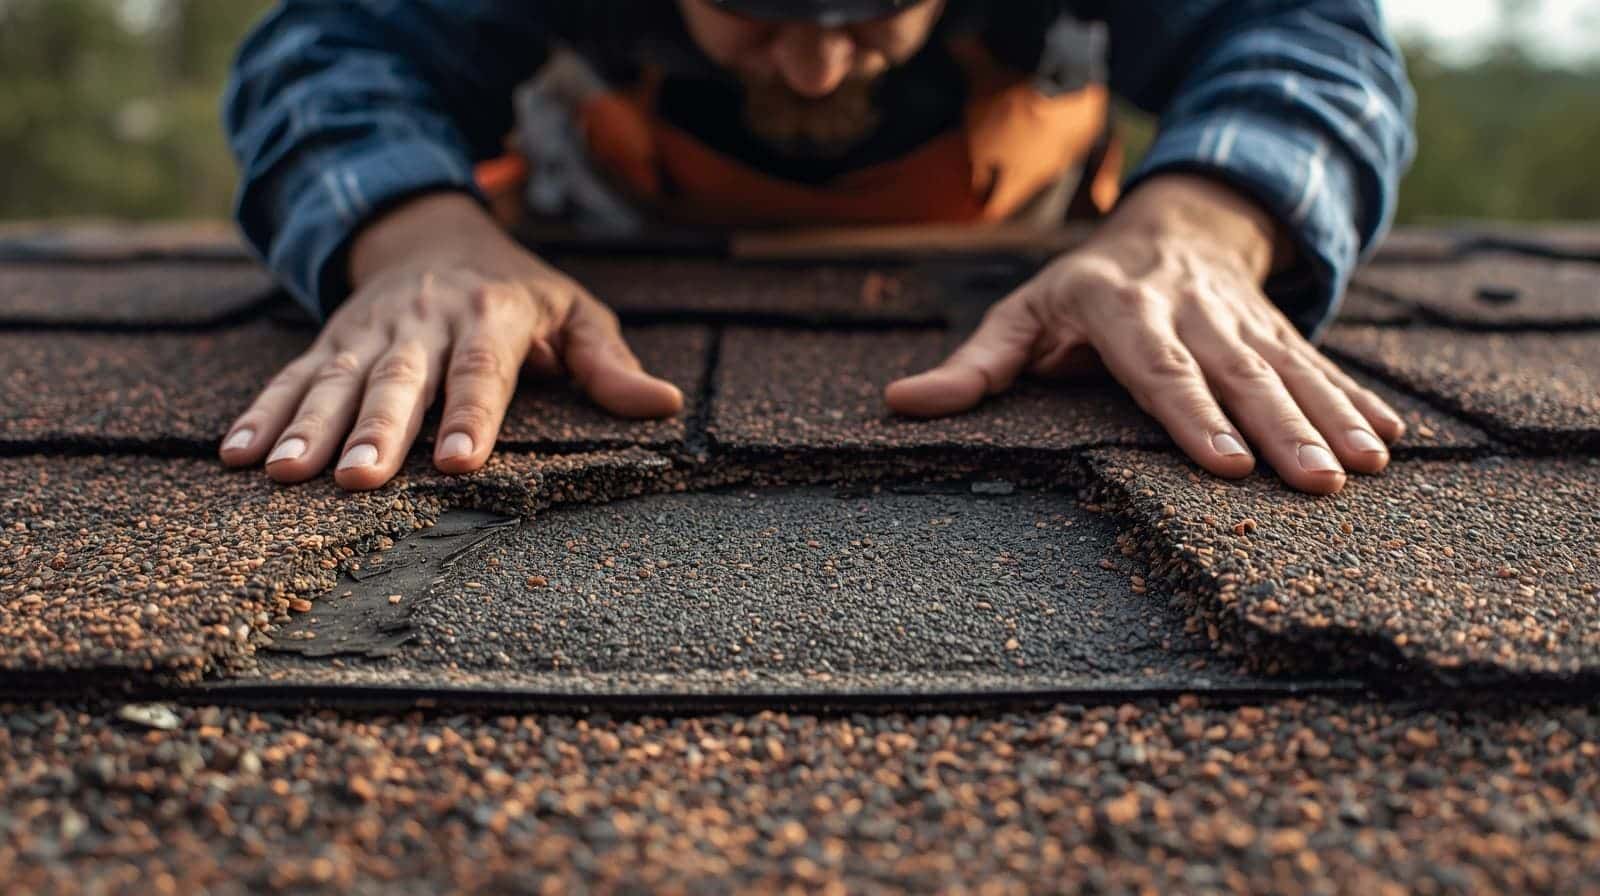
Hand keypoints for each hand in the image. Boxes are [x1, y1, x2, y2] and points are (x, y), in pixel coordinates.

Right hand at [219, 192, 682, 489]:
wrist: (432, 231)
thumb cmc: (520, 292)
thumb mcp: (576, 313)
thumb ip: (610, 364)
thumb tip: (668, 405)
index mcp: (493, 313)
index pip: (483, 369)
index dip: (470, 415)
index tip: (458, 464)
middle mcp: (425, 320)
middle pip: (400, 378)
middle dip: (376, 429)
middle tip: (356, 480)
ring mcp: (371, 330)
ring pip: (336, 378)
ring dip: (308, 425)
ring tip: (285, 473)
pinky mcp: (331, 341)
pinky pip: (292, 376)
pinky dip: (262, 413)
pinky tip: (237, 454)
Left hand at [886, 175, 1403, 493]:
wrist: (1172, 223)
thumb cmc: (1082, 290)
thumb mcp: (1022, 314)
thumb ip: (975, 364)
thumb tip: (900, 403)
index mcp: (1122, 308)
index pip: (1159, 368)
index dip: (1194, 415)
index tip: (1228, 465)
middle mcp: (1191, 309)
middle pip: (1240, 374)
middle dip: (1283, 429)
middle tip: (1318, 483)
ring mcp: (1244, 318)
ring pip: (1292, 370)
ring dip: (1333, 419)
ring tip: (1368, 469)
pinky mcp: (1280, 329)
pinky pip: (1323, 364)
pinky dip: (1361, 399)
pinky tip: (1398, 440)